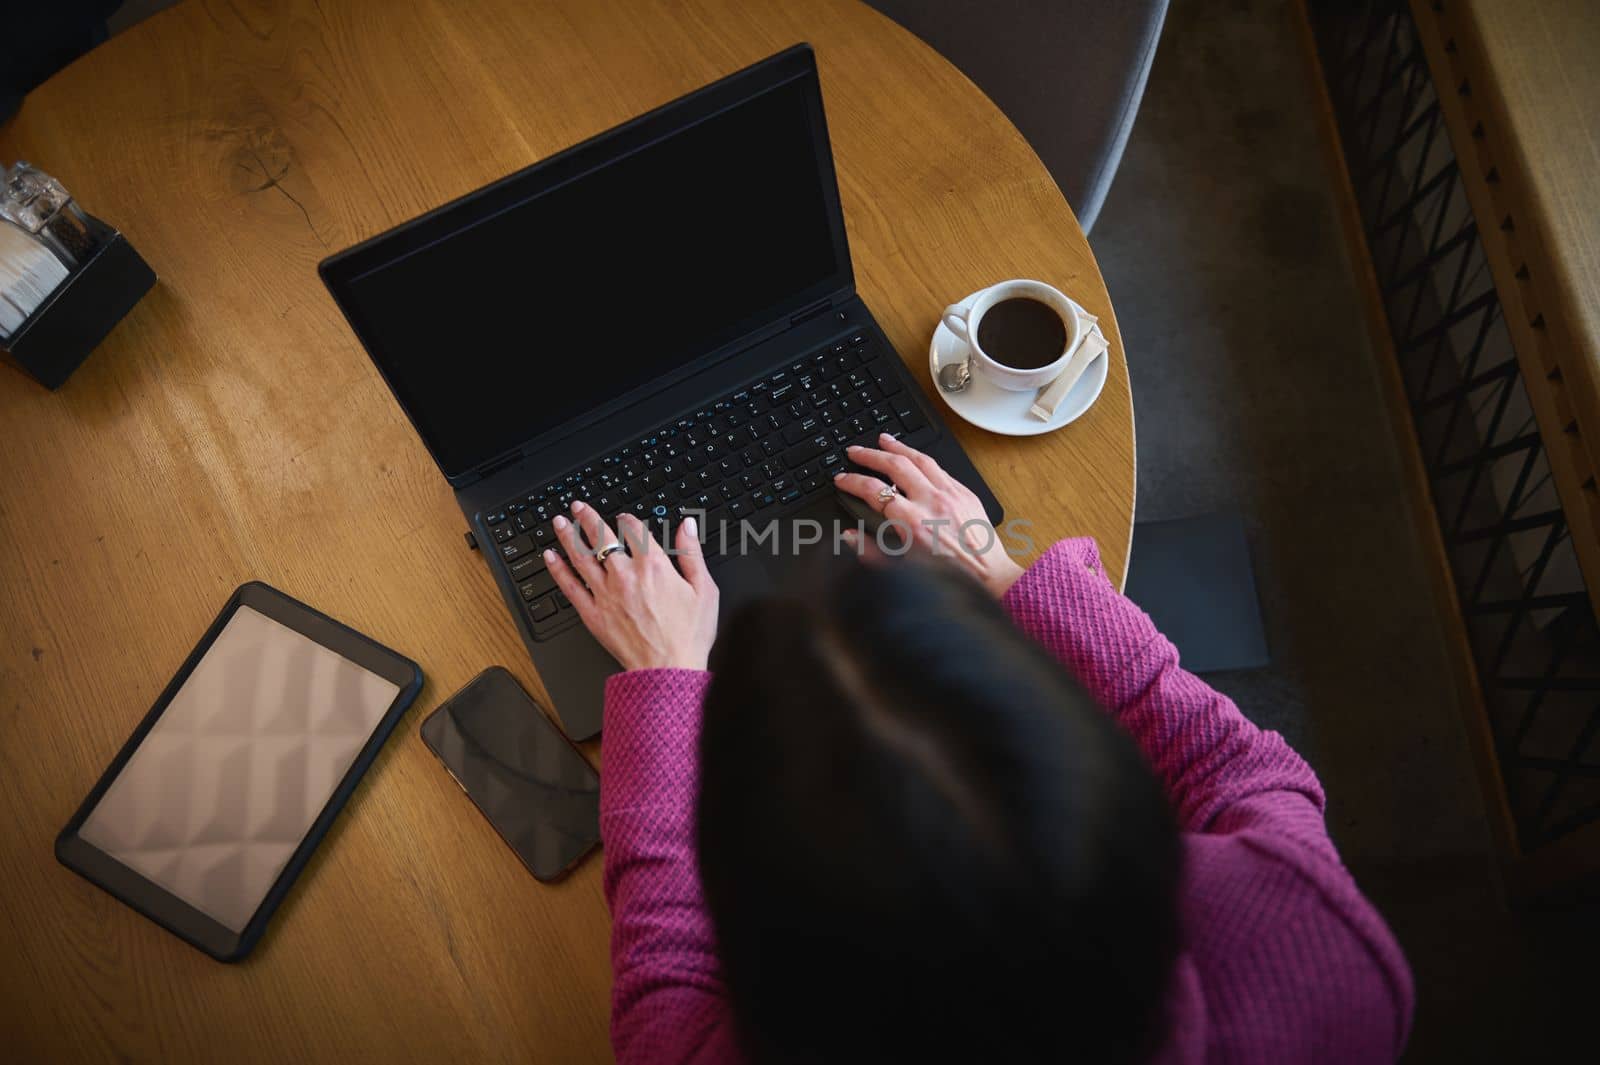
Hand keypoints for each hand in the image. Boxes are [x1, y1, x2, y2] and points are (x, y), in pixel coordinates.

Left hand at [544, 501, 719, 670]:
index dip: (627, 519)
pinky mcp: (593, 614)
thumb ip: (692, 554)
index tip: (623, 517)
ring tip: (559, 521)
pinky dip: (558, 569)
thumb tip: (687, 526)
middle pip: (602, 537)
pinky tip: (550, 557)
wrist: (667, 670)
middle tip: (578, 507)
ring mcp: (606, 594)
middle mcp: (625, 575)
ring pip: (581, 556)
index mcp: (654, 566)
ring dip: (568, 535)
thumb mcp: (704, 590)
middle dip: (588, 518)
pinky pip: (570, 587)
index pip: (635, 531)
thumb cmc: (687, 636)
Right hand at [834, 432, 1024, 597]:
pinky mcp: (965, 493)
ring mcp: (951, 494)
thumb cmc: (950, 576)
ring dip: (898, 447)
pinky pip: (940, 468)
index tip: (842, 479)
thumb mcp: (903, 568)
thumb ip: (871, 551)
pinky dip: (923, 459)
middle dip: (870, 455)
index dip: (853, 481)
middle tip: (855, 451)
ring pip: (920, 459)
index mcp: (912, 522)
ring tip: (883, 440)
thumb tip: (849, 536)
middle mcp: (931, 502)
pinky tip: (915, 456)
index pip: (874, 491)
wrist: (989, 576)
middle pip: (895, 465)